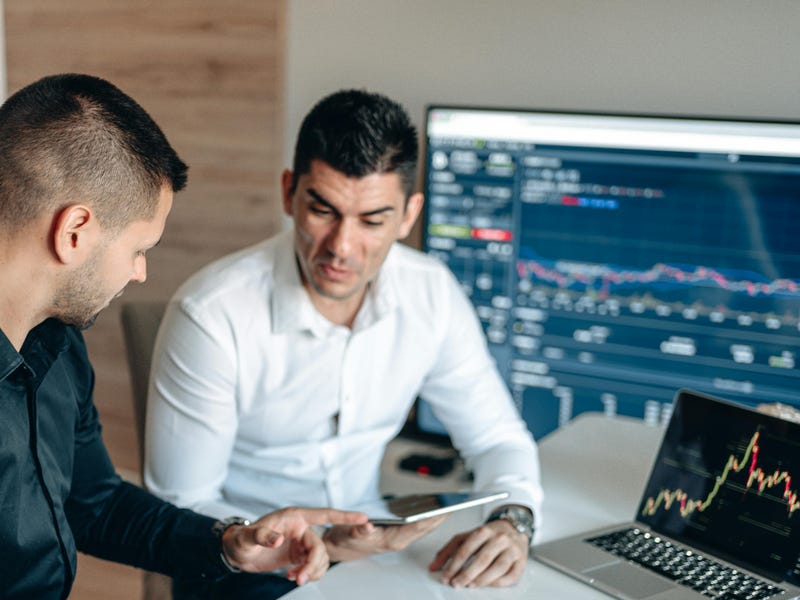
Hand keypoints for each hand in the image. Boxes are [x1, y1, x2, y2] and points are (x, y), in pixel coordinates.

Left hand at [221, 507, 367, 585]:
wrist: (237, 552)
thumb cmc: (241, 539)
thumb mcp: (247, 537)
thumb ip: (262, 536)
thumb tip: (278, 539)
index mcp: (294, 517)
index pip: (324, 514)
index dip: (344, 515)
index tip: (364, 518)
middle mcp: (301, 529)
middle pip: (320, 546)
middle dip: (313, 564)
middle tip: (299, 579)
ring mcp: (301, 543)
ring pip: (320, 558)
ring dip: (312, 571)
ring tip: (294, 579)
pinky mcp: (299, 556)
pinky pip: (314, 565)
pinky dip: (308, 574)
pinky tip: (293, 577)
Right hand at [323, 515, 446, 561]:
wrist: (344, 546)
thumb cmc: (348, 539)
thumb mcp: (350, 532)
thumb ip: (359, 530)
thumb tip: (367, 525)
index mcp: (391, 540)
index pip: (414, 529)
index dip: (429, 519)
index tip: (442, 511)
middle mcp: (399, 540)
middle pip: (424, 528)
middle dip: (439, 517)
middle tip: (454, 505)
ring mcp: (400, 538)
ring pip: (423, 527)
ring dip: (436, 517)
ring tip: (449, 504)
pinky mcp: (399, 533)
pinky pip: (418, 526)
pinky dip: (427, 517)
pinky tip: (434, 508)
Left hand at [428, 519, 528, 587]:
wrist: (514, 528)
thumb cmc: (489, 535)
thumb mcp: (467, 537)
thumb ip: (449, 550)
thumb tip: (433, 566)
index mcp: (484, 530)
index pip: (466, 549)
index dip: (454, 565)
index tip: (446, 576)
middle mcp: (500, 538)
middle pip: (482, 559)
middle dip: (467, 574)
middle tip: (457, 583)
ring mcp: (513, 549)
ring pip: (498, 567)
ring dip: (482, 579)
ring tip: (471, 585)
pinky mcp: (521, 561)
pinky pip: (511, 576)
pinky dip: (498, 582)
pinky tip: (488, 584)